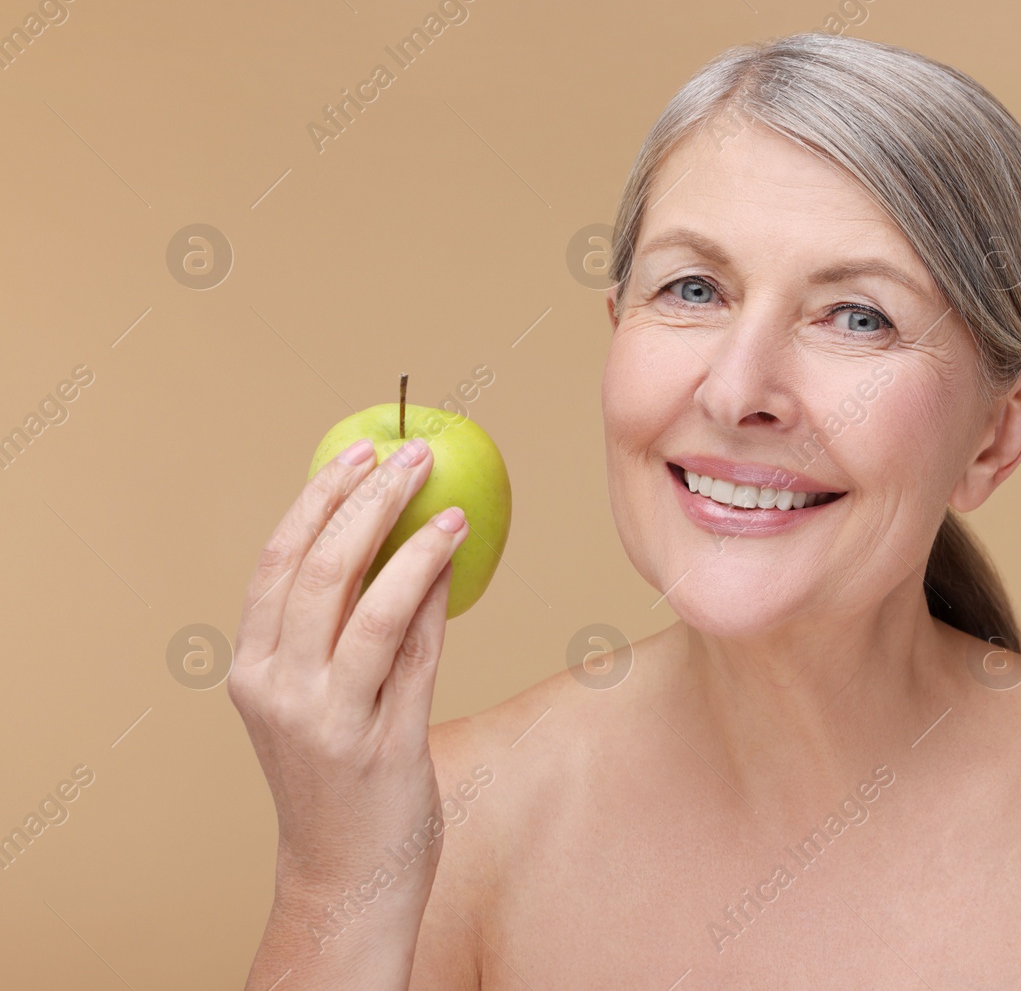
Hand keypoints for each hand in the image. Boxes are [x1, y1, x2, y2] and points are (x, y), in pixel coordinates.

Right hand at [229, 435, 467, 977]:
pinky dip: (430, 592)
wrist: (344, 878)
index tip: (355, 454)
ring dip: (406, 538)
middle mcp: (277, 687)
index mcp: (253, 669)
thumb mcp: (326, 699)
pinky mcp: (376, 741)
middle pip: (316, 568)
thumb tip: (407, 545)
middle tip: (411, 456)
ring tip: (443, 498)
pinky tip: (454, 553)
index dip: (316, 500)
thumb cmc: (342, 781)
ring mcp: (324, 717)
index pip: (276, 563)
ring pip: (362, 601)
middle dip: (365, 501)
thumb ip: (353, 629)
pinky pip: (408, 648)